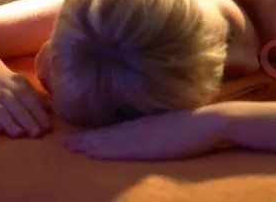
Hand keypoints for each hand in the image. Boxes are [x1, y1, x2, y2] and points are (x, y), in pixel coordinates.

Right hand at [0, 53, 50, 137]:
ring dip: (11, 124)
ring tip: (20, 133)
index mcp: (20, 88)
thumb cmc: (7, 81)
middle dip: (28, 122)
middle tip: (37, 133)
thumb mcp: (23, 84)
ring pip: (2, 113)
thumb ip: (35, 97)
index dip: (40, 115)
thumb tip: (51, 109)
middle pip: (18, 110)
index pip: (32, 103)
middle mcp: (6, 94)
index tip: (48, 127)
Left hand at [65, 108, 225, 159]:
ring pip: (109, 141)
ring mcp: (143, 135)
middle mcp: (141, 127)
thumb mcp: (177, 125)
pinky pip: (118, 149)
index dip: (99, 134)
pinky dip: (102, 150)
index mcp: (148, 123)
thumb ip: (164, 129)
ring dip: (89, 144)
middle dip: (87, 139)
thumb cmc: (200, 125)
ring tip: (71, 147)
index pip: (118, 129)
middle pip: (108, 134)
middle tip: (66, 143)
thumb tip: (161, 134)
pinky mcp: (146, 145)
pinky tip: (90, 153)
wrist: (210, 122)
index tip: (82, 136)